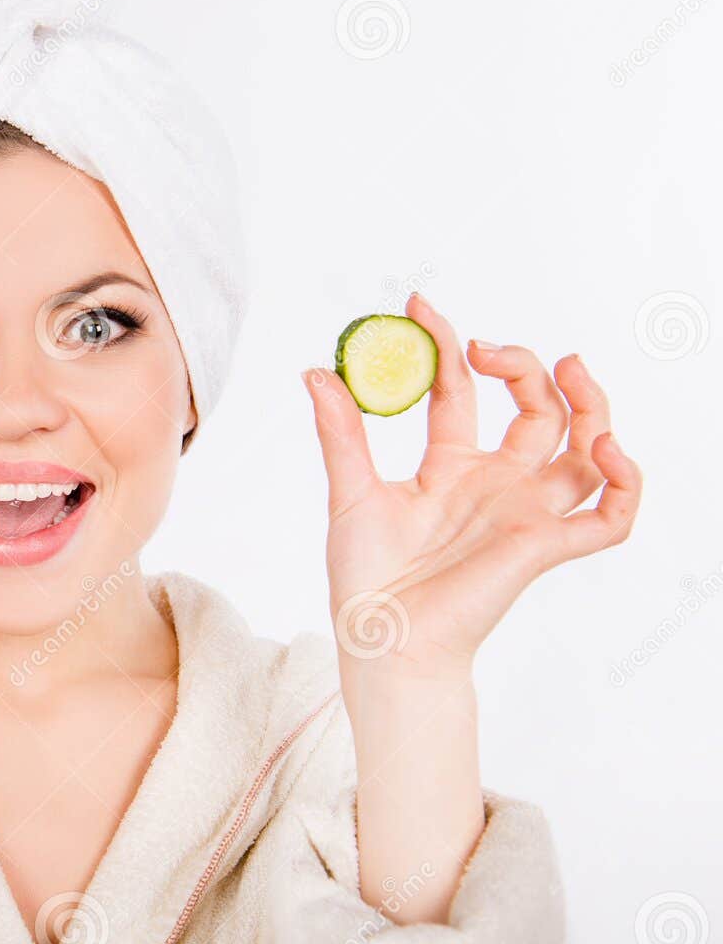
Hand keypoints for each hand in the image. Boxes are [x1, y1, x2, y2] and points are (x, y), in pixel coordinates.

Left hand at [303, 292, 641, 678]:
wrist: (380, 637)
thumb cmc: (365, 577)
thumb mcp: (349, 492)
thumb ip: (340, 431)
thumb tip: (319, 369)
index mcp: (449, 467)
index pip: (461, 390)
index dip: (449, 346)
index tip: (423, 305)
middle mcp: (495, 484)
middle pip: (539, 410)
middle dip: (528, 367)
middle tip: (490, 348)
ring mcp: (524, 513)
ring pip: (586, 452)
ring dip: (593, 409)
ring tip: (573, 372)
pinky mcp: (546, 547)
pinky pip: (611, 517)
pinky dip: (625, 483)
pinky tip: (605, 451)